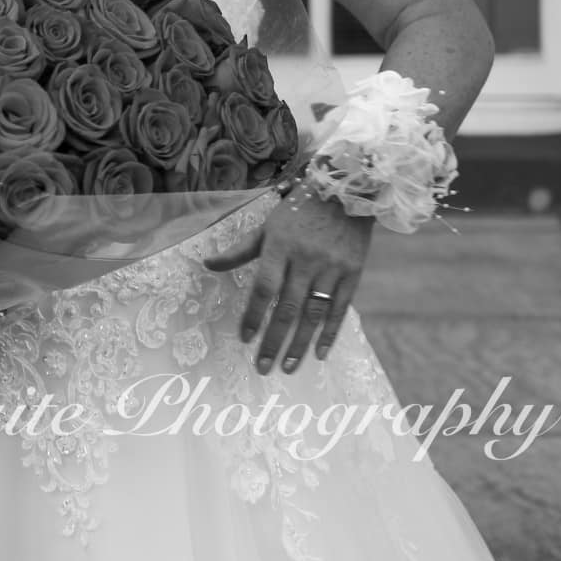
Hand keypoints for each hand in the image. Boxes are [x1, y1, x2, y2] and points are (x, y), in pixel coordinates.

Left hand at [206, 187, 371, 373]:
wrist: (346, 192)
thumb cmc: (299, 211)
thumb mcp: (267, 227)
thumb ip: (239, 250)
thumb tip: (207, 264)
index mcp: (279, 247)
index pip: (264, 288)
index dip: (254, 315)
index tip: (245, 339)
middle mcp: (305, 259)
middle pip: (287, 307)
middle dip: (274, 340)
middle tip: (263, 367)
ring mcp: (331, 267)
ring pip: (313, 312)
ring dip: (300, 343)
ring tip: (288, 366)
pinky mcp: (352, 273)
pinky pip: (339, 309)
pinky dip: (330, 333)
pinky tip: (320, 353)